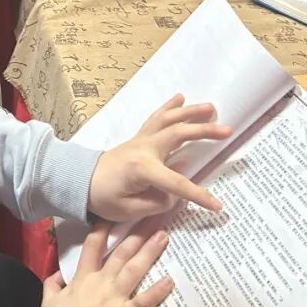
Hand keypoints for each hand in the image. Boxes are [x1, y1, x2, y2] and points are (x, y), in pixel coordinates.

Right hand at [41, 221, 173, 306]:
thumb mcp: (48, 301)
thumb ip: (52, 284)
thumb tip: (57, 273)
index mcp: (83, 278)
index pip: (93, 246)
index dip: (103, 228)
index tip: (114, 215)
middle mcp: (101, 282)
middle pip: (121, 252)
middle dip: (137, 234)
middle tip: (153, 218)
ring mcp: (114, 297)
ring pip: (134, 269)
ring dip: (150, 252)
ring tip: (164, 236)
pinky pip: (144, 301)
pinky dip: (157, 291)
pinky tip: (171, 280)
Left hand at [88, 95, 231, 221]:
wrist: (79, 181)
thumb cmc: (102, 197)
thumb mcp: (128, 209)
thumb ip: (155, 202)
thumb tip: (174, 194)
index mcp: (142, 169)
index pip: (177, 184)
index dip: (198, 196)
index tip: (217, 205)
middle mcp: (144, 149)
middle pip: (178, 135)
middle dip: (204, 131)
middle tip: (227, 130)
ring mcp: (141, 140)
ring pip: (169, 121)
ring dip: (191, 113)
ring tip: (211, 108)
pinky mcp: (139, 138)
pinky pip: (156, 119)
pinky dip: (169, 107)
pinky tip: (181, 97)